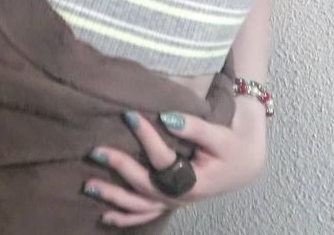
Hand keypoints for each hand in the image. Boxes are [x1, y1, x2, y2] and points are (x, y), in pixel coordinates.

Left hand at [82, 108, 265, 227]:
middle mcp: (180, 197)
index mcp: (194, 180)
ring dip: (113, 196)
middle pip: (144, 185)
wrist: (244, 162)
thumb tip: (166, 117)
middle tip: (95, 150)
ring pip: (139, 206)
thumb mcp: (219, 134)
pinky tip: (106, 216)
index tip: (128, 115)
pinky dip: (126, 217)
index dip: (145, 136)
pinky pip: (145, 215)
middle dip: (118, 167)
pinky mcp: (170, 202)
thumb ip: (194, 127)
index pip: (163, 159)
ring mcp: (173, 203)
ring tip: (88, 185)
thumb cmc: (232, 145)